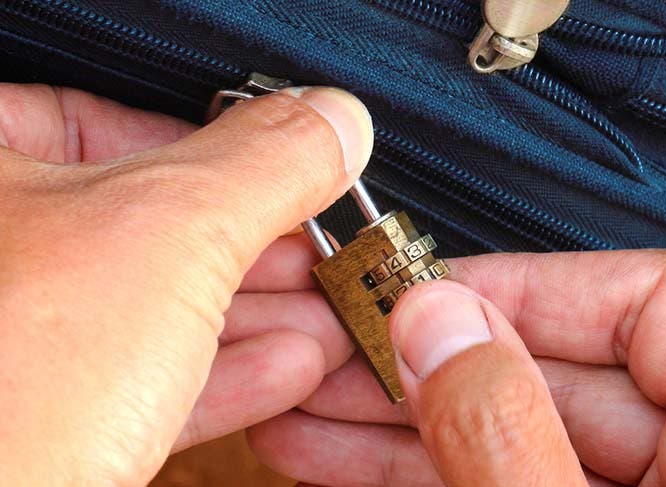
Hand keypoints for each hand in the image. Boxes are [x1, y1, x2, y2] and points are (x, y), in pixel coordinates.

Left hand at [0, 84, 371, 485]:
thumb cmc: (9, 387)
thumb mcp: (168, 233)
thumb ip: (264, 164)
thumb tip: (331, 121)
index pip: (107, 123)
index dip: (216, 149)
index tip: (284, 171)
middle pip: (146, 225)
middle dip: (257, 249)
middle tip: (319, 253)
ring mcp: (16, 340)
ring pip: (151, 309)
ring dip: (255, 316)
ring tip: (324, 317)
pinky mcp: (41, 416)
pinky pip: (141, 378)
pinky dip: (220, 372)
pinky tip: (287, 368)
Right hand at [249, 250, 665, 485]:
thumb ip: (510, 435)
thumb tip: (440, 325)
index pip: (649, 299)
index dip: (526, 284)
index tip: (427, 290)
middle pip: (555, 366)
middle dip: (427, 360)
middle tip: (337, 350)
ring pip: (511, 431)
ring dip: (401, 422)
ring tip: (307, 408)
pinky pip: (504, 479)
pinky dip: (422, 472)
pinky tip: (343, 457)